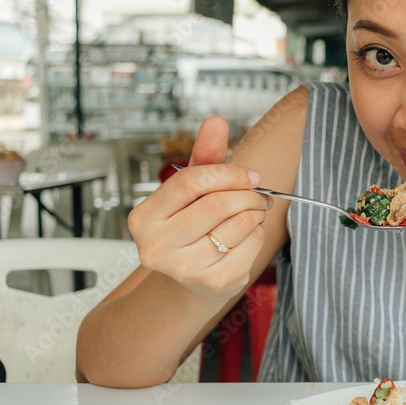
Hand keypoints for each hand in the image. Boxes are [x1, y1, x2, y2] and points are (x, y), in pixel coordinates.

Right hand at [127, 116, 271, 303]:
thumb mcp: (193, 190)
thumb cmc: (192, 226)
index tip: (250, 175)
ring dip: (256, 214)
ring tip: (253, 212)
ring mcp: (183, 268)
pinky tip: (246, 236)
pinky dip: (256, 235)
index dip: (228, 173)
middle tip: (260, 194)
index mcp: (144, 217)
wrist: (191, 279)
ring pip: (237, 225)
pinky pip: (249, 246)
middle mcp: (156, 245)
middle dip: (248, 195)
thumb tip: (216, 122)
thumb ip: (204, 155)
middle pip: (218, 204)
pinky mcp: (212, 283)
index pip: (191, 182)